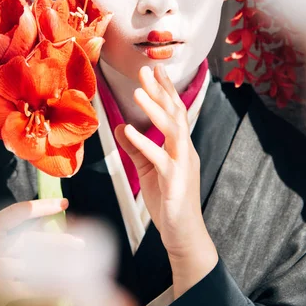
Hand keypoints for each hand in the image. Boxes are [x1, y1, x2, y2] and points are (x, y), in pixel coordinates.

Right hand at [0, 198, 77, 305]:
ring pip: (35, 265)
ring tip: (79, 265)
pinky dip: (51, 286)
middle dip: (59, 242)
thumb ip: (17, 231)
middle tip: (80, 243)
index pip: (17, 212)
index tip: (64, 203)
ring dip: (59, 266)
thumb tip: (51, 219)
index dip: (42, 206)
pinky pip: (33, 287)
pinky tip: (67, 286)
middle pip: (32, 241)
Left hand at [114, 64, 217, 295]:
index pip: (174, 112)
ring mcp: (182, 165)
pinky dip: (144, 143)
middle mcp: (185, 151)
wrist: (183, 235)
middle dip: (161, 91)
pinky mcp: (175, 182)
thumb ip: (135, 148)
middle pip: (175, 114)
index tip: (154, 70)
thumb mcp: (147, 170)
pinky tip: (129, 131)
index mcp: (180, 147)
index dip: (165, 90)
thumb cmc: (168, 202)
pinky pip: (159, 158)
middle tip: (146, 69)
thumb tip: (121, 127)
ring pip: (173, 130)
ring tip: (138, 91)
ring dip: (155, 110)